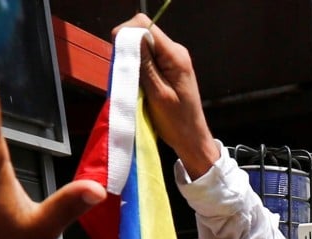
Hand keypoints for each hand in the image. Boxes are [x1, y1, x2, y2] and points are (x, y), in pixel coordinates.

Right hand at [112, 15, 218, 177]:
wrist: (191, 138)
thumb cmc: (177, 121)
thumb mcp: (158, 94)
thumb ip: (144, 65)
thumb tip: (129, 37)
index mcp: (176, 56)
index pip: (144, 25)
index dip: (127, 35)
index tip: (120, 57)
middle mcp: (175, 52)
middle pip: (142, 32)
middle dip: (128, 49)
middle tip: (127, 75)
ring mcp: (171, 59)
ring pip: (142, 46)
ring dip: (132, 60)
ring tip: (135, 83)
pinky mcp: (167, 68)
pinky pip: (146, 57)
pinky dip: (137, 67)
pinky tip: (139, 84)